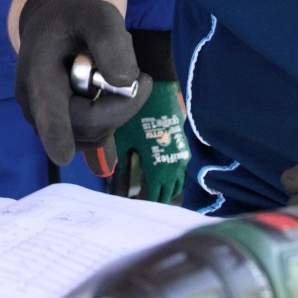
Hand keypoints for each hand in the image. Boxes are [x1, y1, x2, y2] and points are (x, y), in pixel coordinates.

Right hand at [15, 0, 150, 170]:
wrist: (53, 27)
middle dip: (121, 105)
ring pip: (94, 135)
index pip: (48, 108)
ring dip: (115, 109)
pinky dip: (110, 115)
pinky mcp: (62, 132)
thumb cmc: (73, 19)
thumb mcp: (97, 14)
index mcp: (38, 74)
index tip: (62, 155)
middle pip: (87, 126)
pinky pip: (96, 135)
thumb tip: (123, 83)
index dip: (56, 132)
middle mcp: (35, 107)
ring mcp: (46, 124)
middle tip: (140, 75)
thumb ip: (109, 40)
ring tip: (107, 76)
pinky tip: (103, 92)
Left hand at [108, 80, 187, 203]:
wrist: (159, 92)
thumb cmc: (137, 115)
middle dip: (156, 198)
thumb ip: (119, 161)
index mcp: (157, 169)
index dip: (144, 202)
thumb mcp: (122, 139)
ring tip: (154, 191)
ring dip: (167, 189)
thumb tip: (113, 177)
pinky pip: (182, 170)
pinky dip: (174, 177)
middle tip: (143, 202)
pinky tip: (165, 176)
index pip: (153, 197)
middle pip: (168, 194)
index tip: (135, 205)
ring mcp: (182, 157)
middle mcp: (174, 167)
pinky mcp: (184, 146)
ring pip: (178, 184)